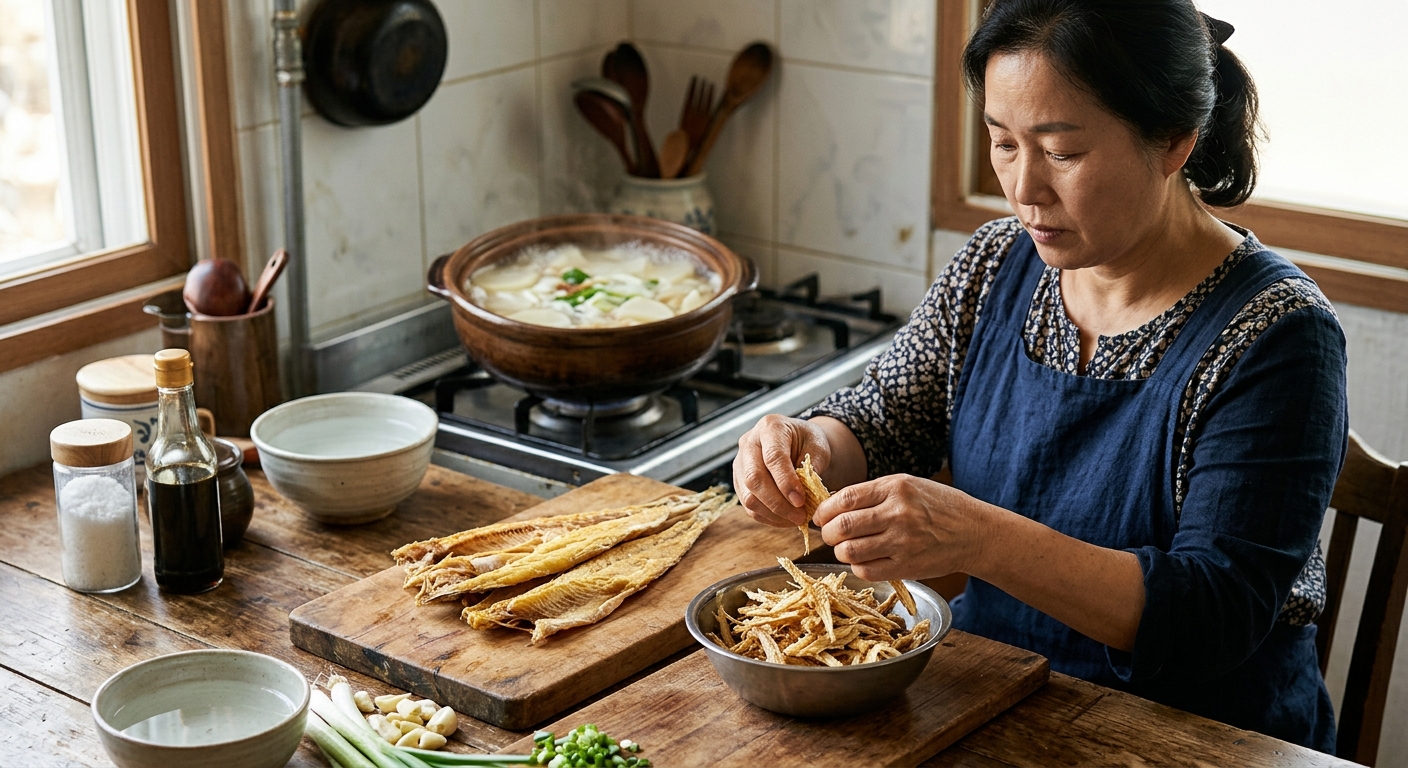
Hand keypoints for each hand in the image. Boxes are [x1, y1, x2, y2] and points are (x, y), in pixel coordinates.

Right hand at [733, 414, 830, 527]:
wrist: (797, 441)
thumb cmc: (808, 442)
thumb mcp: (818, 447)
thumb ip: (812, 467)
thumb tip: (802, 494)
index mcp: (770, 427)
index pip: (773, 457)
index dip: (786, 482)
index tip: (801, 501)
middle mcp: (748, 442)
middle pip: (754, 478)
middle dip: (778, 503)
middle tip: (801, 516)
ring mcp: (740, 463)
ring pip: (748, 496)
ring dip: (773, 514)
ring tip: (796, 519)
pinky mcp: (738, 481)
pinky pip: (748, 506)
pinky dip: (767, 517)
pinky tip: (785, 519)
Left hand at [813, 475, 991, 581]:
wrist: (975, 533)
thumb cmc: (939, 506)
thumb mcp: (909, 486)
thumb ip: (874, 494)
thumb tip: (833, 507)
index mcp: (896, 488)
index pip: (845, 498)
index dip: (825, 510)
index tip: (820, 516)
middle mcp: (898, 513)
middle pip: (843, 526)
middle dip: (828, 533)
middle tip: (830, 534)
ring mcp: (902, 542)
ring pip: (850, 551)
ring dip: (841, 551)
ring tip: (847, 548)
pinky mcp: (907, 566)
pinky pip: (867, 570)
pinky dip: (858, 566)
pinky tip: (865, 559)